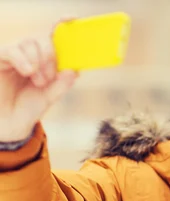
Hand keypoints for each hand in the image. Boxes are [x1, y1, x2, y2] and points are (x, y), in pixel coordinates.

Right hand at [0, 24, 77, 141]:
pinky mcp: (0, 60)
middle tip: (50, 77)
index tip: (73, 19)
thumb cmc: (28, 108)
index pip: (54, 37)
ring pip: (28, 42)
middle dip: (51, 55)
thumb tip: (74, 69)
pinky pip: (11, 50)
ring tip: (39, 82)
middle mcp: (30, 54)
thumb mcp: (49, 97)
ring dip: (38, 61)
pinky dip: (22, 59)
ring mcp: (14, 56)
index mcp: (46, 60)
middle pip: (42, 38)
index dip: (63, 25)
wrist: (9, 125)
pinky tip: (28, 71)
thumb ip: (62, 84)